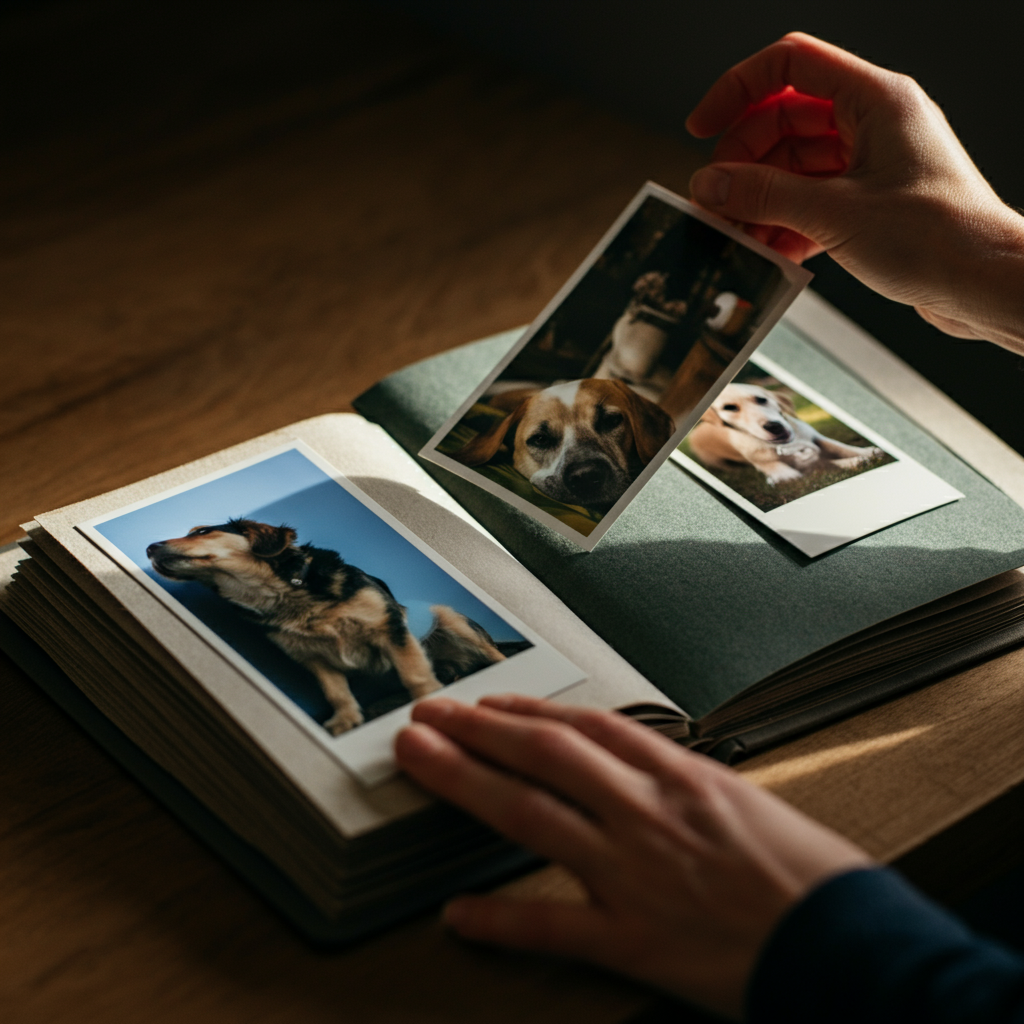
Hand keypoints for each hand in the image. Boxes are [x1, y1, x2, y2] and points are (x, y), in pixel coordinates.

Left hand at [394, 695, 870, 1020]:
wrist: (853, 947)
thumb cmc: (814, 878)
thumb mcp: (750, 804)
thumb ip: (687, 785)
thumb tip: (649, 771)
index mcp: (682, 777)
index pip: (588, 727)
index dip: (530, 711)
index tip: (491, 703)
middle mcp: (648, 813)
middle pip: (545, 754)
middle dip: (478, 729)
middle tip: (428, 714)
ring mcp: (634, 873)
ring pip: (532, 815)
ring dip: (467, 784)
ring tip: (419, 761)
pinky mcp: (636, 940)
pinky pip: (552, 925)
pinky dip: (500, 919)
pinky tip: (458, 913)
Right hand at [686, 32, 1023, 354]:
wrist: (984, 285)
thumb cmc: (939, 239)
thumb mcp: (836, 214)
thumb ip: (766, 195)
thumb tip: (712, 185)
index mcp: (875, 100)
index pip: (789, 67)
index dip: (737, 90)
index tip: (701, 128)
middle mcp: (872, 124)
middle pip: (782, 122)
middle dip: (742, 163)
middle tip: (715, 202)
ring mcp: (869, 165)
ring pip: (792, 167)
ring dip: (758, 201)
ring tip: (734, 235)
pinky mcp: (867, 204)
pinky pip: (809, 201)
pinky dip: (782, 225)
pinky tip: (766, 252)